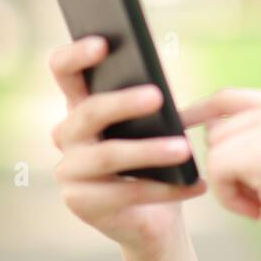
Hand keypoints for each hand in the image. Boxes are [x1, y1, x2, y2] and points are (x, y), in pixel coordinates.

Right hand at [47, 36, 206, 254]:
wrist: (152, 216)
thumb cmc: (154, 159)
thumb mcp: (154, 125)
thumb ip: (151, 102)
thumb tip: (163, 86)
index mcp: (80, 105)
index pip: (63, 70)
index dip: (76, 54)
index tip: (103, 43)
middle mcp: (66, 135)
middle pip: (89, 111)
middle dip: (123, 102)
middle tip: (158, 96)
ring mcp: (68, 171)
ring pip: (108, 155)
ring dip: (149, 151)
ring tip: (184, 149)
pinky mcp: (80, 204)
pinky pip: (126, 193)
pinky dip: (167, 189)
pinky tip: (197, 184)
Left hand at [179, 88, 260, 260]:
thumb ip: (255, 136)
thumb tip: (203, 126)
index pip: (229, 97)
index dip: (199, 111)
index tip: (179, 125)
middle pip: (216, 129)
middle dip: (226, 166)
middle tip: (260, 195)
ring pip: (214, 150)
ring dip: (229, 186)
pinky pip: (217, 169)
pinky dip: (229, 199)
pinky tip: (259, 211)